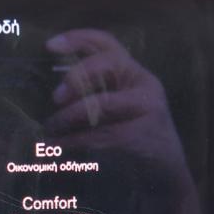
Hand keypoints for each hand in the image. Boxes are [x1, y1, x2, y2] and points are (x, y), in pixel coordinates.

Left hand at [45, 29, 189, 190]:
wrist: (164, 175)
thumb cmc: (131, 139)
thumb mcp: (115, 111)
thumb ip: (93, 96)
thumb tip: (50, 96)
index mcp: (133, 74)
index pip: (107, 44)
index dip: (78, 39)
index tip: (50, 46)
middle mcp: (144, 84)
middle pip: (109, 63)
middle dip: (78, 76)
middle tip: (55, 97)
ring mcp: (148, 109)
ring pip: (102, 103)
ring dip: (69, 117)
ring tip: (50, 129)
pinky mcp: (142, 136)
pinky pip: (101, 134)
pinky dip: (75, 141)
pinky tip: (59, 146)